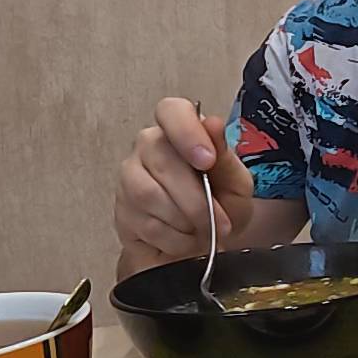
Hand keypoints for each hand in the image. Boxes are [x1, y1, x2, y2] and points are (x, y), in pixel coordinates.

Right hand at [113, 97, 254, 266]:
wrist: (203, 247)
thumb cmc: (222, 207)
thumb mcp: (236, 184)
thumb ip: (224, 156)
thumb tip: (212, 123)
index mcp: (181, 133)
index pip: (171, 111)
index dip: (187, 133)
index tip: (207, 161)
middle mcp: (149, 147)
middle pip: (162, 161)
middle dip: (197, 199)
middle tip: (220, 222)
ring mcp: (130, 177)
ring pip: (148, 193)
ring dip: (184, 220)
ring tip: (202, 231)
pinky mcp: (121, 209)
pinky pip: (145, 223)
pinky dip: (174, 238)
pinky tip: (184, 239)